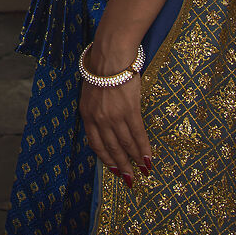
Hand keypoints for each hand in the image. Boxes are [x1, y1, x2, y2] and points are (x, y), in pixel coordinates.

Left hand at [78, 38, 154, 186]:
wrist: (111, 55)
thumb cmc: (102, 70)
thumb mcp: (91, 92)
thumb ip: (96, 109)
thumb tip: (105, 124)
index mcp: (87, 114)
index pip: (95, 143)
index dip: (105, 158)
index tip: (113, 169)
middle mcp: (98, 119)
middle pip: (110, 148)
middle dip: (120, 165)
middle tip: (129, 179)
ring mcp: (114, 116)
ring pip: (125, 144)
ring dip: (134, 160)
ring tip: (142, 171)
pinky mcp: (129, 110)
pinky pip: (137, 134)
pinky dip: (143, 148)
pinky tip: (148, 157)